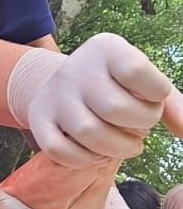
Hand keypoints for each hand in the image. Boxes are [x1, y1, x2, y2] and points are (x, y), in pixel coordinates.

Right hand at [8, 35, 181, 165]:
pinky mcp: (39, 119)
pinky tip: (98, 155)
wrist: (64, 84)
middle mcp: (76, 68)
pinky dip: (85, 160)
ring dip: (118, 148)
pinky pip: (60, 150)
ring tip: (128, 145)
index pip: (136, 71)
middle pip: (114, 108)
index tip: (153, 98)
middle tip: (142, 127)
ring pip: (88, 133)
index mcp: (106, 48)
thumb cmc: (115, 85)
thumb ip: (172, 104)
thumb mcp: (142, 81)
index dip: (155, 95)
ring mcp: (55, 95)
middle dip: (140, 125)